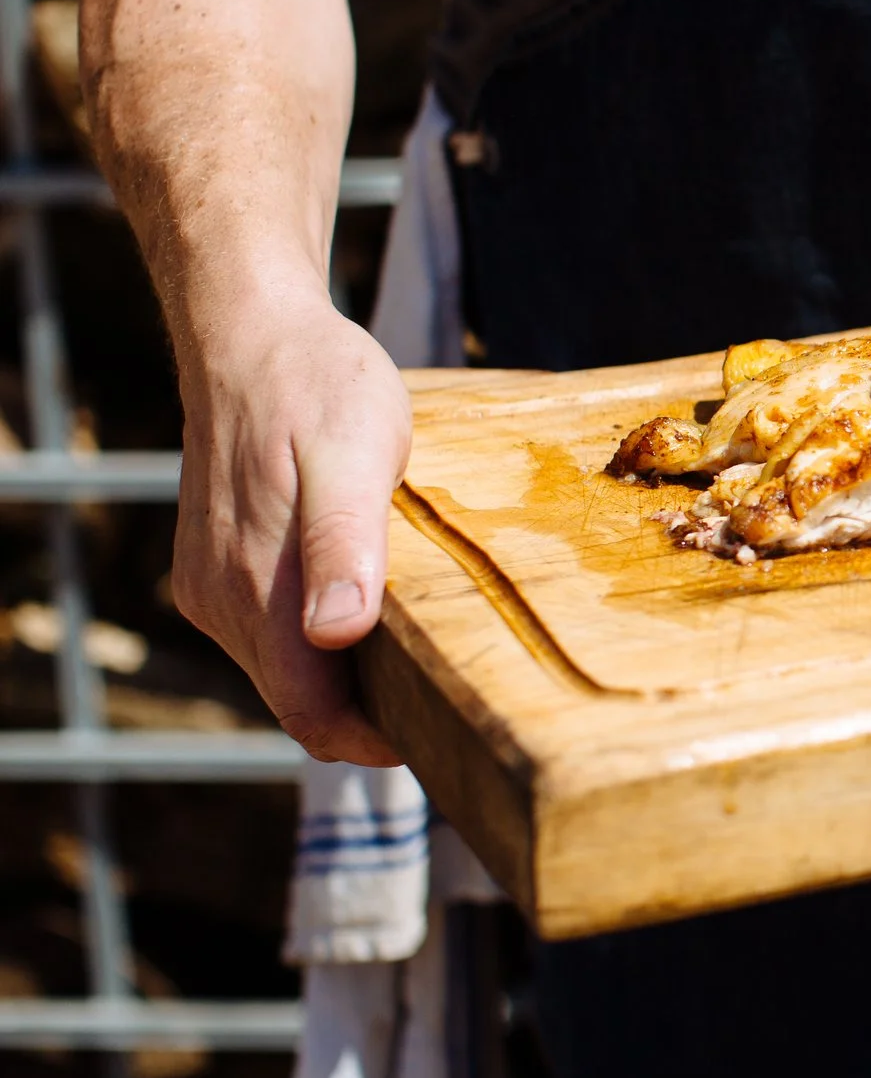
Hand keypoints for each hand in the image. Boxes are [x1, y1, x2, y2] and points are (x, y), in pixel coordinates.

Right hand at [171, 299, 410, 765]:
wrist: (250, 334)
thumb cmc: (315, 386)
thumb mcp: (354, 453)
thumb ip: (342, 545)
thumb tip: (335, 635)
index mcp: (257, 589)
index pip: (311, 715)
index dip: (374, 744)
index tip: (442, 736)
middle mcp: (220, 601)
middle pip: (299, 702)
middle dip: (369, 716)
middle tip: (453, 702)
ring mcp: (211, 586)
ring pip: (285, 672)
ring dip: (346, 678)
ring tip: (423, 655)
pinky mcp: (213, 568)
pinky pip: (270, 634)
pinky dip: (320, 640)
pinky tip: (372, 608)